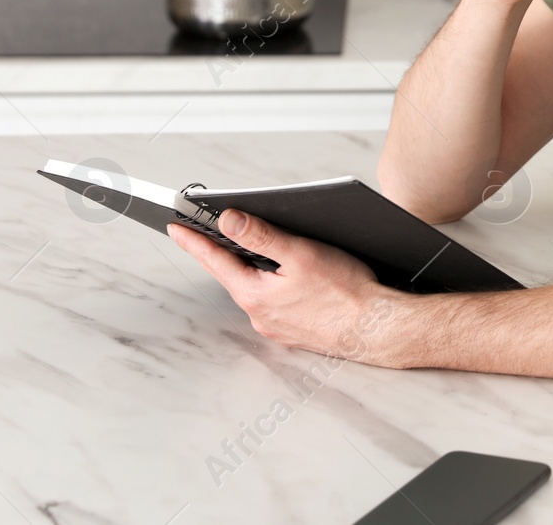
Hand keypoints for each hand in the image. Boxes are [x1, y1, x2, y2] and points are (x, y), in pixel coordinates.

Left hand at [167, 210, 403, 366]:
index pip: (215, 260)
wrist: (377, 329)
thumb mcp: (301, 253)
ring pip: (256, 290)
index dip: (194, 241)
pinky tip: (292, 279)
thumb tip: (228, 222)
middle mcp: (260, 314)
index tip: (175, 228)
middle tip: (208, 235)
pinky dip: (275, 287)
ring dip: (254, 271)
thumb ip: (262, 236)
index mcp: (255, 294)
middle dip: (223, 254)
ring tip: (258, 252)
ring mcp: (277, 326)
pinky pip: (275, 303)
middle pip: (234, 275)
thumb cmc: (347, 292)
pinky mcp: (295, 332)